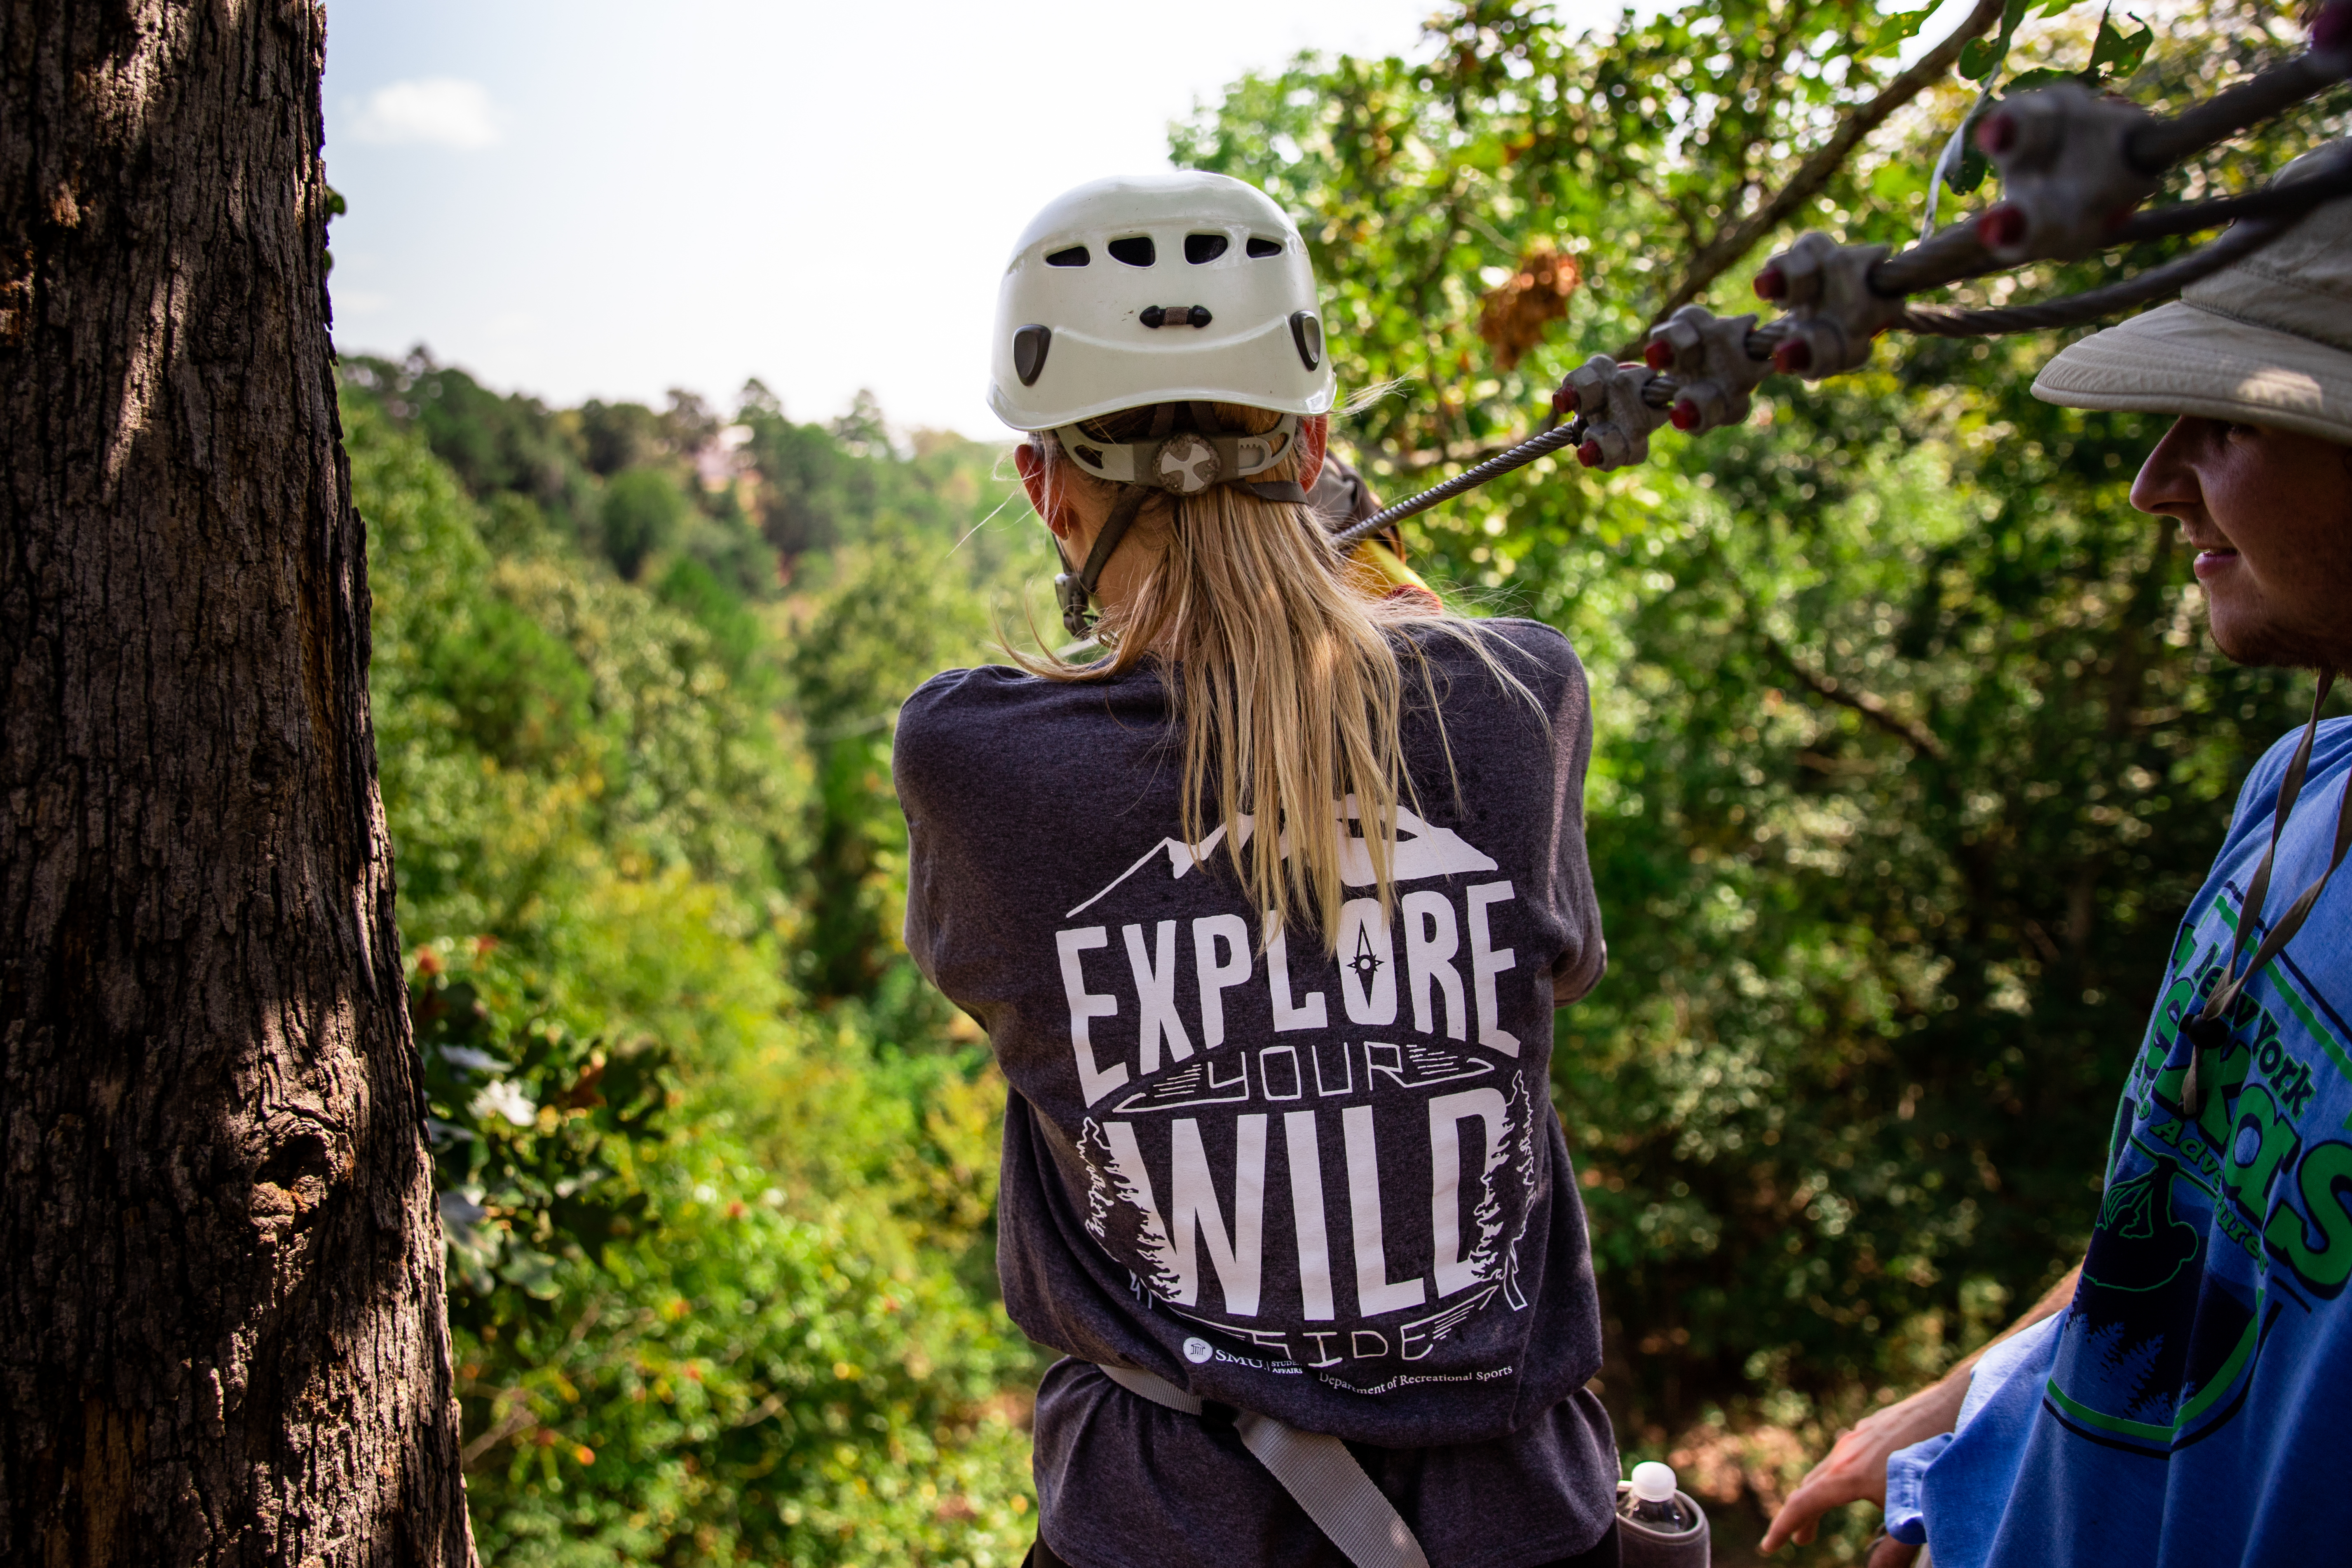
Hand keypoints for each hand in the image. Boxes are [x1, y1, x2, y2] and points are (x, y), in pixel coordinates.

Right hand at [1759, 1374, 1966, 1553]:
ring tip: (1826, 1509)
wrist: (1958, 1405)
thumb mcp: (1915, 1516)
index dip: (1782, 1528)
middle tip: (1800, 1540)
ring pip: (1829, 1467)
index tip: (1768, 1547)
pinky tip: (1858, 1475)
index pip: (1802, 1505)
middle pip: (1810, 1486)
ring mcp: (1860, 1434)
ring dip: (1821, 1492)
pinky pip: (1847, 1451)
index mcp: (1848, 1476)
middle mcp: (1845, 1452)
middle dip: (1801, 1515)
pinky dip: (1840, 1472)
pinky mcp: (1875, 1425)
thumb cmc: (1937, 1463)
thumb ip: (1893, 1551)